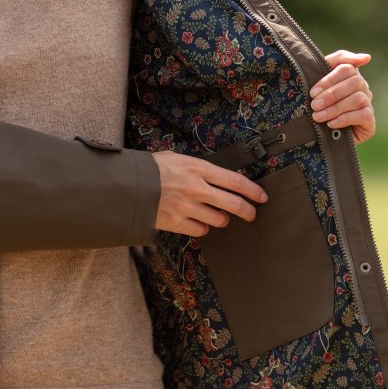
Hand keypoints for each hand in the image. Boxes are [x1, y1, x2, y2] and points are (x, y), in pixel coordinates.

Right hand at [150, 151, 269, 237]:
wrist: (126, 185)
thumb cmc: (150, 169)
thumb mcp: (176, 158)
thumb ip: (197, 168)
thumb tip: (215, 177)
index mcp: (197, 168)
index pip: (235, 181)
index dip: (253, 190)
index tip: (261, 196)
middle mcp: (196, 189)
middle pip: (233, 204)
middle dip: (247, 211)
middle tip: (251, 214)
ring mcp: (186, 207)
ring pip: (218, 220)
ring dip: (221, 219)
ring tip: (217, 215)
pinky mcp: (176, 223)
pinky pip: (200, 230)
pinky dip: (202, 227)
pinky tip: (198, 221)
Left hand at [309, 50, 375, 144]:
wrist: (317, 135)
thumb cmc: (318, 105)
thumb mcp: (321, 83)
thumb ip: (337, 61)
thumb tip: (367, 57)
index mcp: (350, 76)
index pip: (347, 68)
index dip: (330, 79)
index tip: (313, 92)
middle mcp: (362, 88)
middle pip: (354, 82)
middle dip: (331, 94)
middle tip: (314, 105)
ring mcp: (368, 104)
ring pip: (358, 99)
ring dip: (335, 108)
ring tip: (318, 116)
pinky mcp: (370, 122)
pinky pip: (363, 114)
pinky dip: (344, 119)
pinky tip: (331, 124)